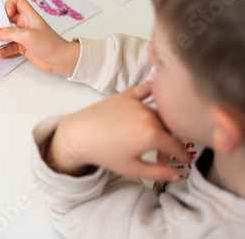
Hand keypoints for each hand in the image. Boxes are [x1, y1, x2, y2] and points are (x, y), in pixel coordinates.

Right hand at [0, 0, 79, 76]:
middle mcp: (25, 23)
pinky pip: (9, 46)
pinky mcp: (22, 46)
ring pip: (6, 34)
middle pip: (7, 19)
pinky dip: (3, 50)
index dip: (9, 5)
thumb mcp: (28, 36)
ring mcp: (23, 35)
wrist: (59, 59)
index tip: (6, 15)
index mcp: (29, 15)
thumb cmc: (50, 44)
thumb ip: (10, 34)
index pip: (17, 2)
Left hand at [46, 83, 190, 181]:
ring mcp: (137, 103)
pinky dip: (156, 92)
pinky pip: (146, 90)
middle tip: (161, 158)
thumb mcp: (132, 169)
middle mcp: (148, 116)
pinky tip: (161, 95)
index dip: (184, 155)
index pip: (177, 145)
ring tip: (152, 141)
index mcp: (152, 135)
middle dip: (170, 145)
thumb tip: (176, 175)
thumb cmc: (103, 153)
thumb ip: (157, 173)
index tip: (186, 161)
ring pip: (159, 113)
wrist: (79, 135)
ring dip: (162, 126)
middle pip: (169, 129)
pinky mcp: (126, 95)